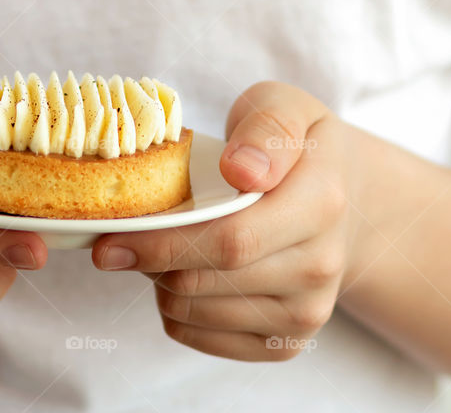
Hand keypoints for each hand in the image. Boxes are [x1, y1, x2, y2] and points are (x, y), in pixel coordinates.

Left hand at [91, 81, 355, 359]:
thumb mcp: (282, 107)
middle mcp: (320, 268)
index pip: (229, 240)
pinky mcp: (282, 343)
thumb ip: (265, 127)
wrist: (342, 201)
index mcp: (321, 204)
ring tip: (171, 242)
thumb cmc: (293, 149)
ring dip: (158, 279)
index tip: (108, 239)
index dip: (160, 243)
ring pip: (189, 312)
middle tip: (127, 232)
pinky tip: (187, 271)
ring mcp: (305, 313)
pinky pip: (195, 336)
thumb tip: (242, 169)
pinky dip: (173, 307)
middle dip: (146, 258)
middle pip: (200, 281)